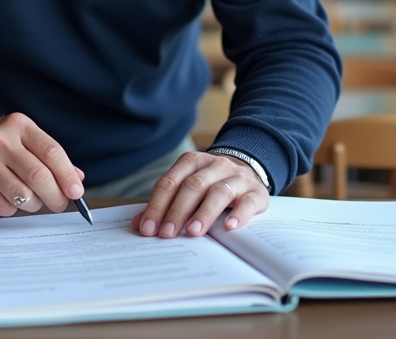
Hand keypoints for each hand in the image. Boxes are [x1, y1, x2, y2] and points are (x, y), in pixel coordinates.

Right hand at [0, 113, 84, 216]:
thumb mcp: (23, 139)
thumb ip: (49, 157)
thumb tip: (76, 179)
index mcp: (19, 126)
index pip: (51, 151)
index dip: (67, 175)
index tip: (76, 191)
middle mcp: (0, 141)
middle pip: (39, 176)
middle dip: (56, 196)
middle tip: (60, 204)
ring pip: (23, 195)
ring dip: (35, 204)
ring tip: (32, 200)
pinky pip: (4, 206)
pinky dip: (13, 208)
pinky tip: (8, 197)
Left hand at [130, 151, 268, 238]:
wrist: (248, 171)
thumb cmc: (210, 185)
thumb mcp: (187, 189)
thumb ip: (164, 204)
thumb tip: (139, 224)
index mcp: (192, 162)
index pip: (170, 182)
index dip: (157, 205)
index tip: (149, 229)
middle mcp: (215, 165)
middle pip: (193, 186)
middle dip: (177, 211)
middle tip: (167, 234)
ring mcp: (237, 177)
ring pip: (219, 191)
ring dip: (204, 213)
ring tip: (193, 232)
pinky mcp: (256, 191)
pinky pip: (248, 201)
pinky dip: (238, 214)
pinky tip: (229, 227)